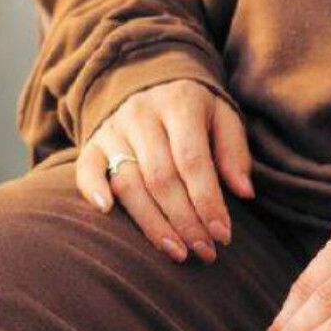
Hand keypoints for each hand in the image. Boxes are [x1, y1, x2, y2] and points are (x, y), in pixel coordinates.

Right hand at [77, 80, 253, 263]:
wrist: (148, 78)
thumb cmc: (195, 109)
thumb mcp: (223, 116)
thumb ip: (234, 152)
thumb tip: (244, 192)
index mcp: (179, 104)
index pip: (192, 161)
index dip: (207, 201)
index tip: (223, 235)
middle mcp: (142, 115)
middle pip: (161, 178)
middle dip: (185, 221)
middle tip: (205, 252)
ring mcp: (114, 129)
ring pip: (128, 182)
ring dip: (152, 223)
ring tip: (177, 252)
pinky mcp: (93, 142)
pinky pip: (87, 168)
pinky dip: (93, 189)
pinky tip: (107, 212)